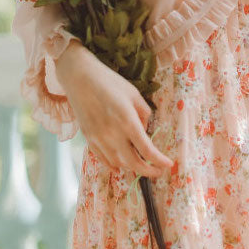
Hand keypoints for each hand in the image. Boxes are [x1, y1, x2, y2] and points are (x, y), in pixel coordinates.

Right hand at [55, 41, 172, 177]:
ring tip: (141, 164)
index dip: (159, 161)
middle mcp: (112, 134)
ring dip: (131, 167)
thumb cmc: (110, 82)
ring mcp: (98, 139)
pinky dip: (114, 165)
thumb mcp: (134, 93)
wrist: (79, 77)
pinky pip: (103, 159)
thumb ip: (144, 114)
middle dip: (148, 171)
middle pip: (133, 163)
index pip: (147, 150)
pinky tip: (121, 164)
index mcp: (127, 121)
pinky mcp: (88, 139)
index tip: (169, 165)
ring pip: (118, 164)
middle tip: (158, 171)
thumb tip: (145, 131)